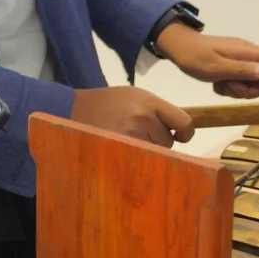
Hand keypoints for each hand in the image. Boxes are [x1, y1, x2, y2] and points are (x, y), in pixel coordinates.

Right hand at [71, 86, 193, 147]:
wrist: (72, 109)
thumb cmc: (106, 103)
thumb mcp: (133, 96)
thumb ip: (156, 109)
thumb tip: (180, 129)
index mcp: (148, 101)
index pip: (183, 121)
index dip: (186, 132)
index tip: (181, 136)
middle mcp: (143, 118)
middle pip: (168, 141)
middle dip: (158, 140)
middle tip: (140, 134)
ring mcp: (131, 136)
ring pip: (156, 153)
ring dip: (147, 151)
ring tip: (128, 140)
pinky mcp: (121, 150)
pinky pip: (141, 161)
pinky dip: (137, 159)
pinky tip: (125, 151)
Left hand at [155, 24, 258, 100]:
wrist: (176, 47)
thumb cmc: (194, 57)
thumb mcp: (217, 67)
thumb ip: (243, 70)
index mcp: (247, 51)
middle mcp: (247, 53)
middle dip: (251, 89)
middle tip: (231, 88)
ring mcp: (239, 58)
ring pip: (252, 80)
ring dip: (238, 89)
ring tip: (220, 85)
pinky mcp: (231, 64)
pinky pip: (240, 80)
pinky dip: (230, 86)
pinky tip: (217, 84)